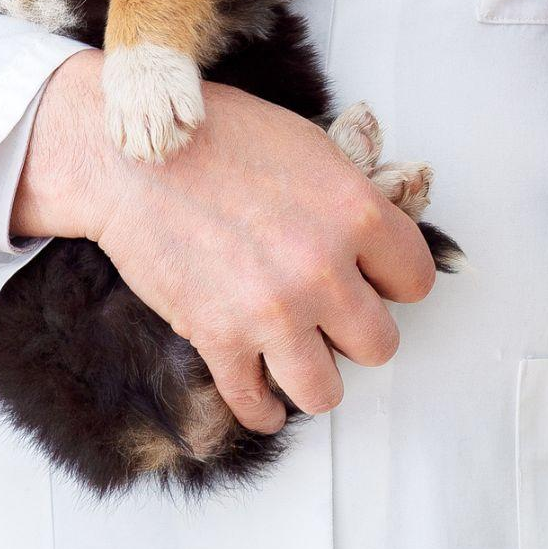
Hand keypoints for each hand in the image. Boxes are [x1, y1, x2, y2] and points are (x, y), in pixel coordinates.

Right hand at [10, 50, 435, 431]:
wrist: (131, 157)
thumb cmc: (219, 138)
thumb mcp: (311, 149)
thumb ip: (353, 202)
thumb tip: (377, 242)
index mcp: (356, 214)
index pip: (416, 282)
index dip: (394, 282)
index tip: (375, 283)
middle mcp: (323, 270)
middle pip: (380, 344)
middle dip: (358, 333)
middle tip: (335, 320)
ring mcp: (271, 312)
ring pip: (326, 391)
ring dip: (316, 379)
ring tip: (304, 363)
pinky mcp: (219, 339)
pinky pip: (255, 404)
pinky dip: (263, 411)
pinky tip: (266, 403)